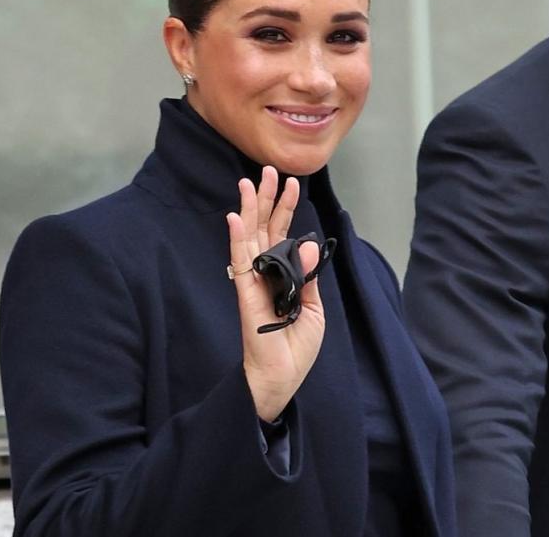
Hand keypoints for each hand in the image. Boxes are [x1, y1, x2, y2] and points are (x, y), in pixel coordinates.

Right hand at [226, 166, 324, 421]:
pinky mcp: (247, 296)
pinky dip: (238, 240)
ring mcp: (254, 283)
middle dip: (267, 198)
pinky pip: (240, 264)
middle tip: (268, 170)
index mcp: (283, 276)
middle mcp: (265, 274)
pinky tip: (235, 218)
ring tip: (250, 181)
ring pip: (251, 238)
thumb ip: (308, 276)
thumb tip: (307, 243)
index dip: (287, 209)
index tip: (293, 183)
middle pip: (265, 228)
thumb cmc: (295, 347)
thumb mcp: (313, 308)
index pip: (283, 234)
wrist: (282, 378)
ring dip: (251, 209)